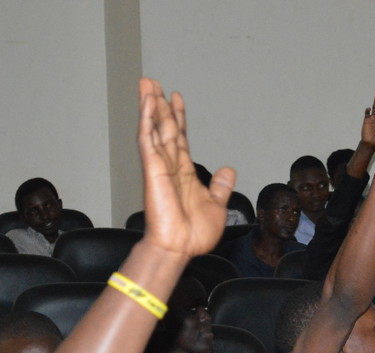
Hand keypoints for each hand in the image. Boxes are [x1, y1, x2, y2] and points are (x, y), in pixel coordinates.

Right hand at [137, 78, 234, 259]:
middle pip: (164, 127)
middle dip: (160, 105)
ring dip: (150, 105)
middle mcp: (170, 165)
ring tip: (146, 84)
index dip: (178, 117)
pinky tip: (147, 103)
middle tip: (153, 83)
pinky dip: (147, 120)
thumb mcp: (216, 205)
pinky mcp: (152, 169)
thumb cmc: (193, 234)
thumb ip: (221, 186)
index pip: (180, 138)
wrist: (180, 248)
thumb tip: (228, 171)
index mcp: (184, 172)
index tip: (176, 98)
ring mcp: (160, 166)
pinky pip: (148, 139)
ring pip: (154, 128)